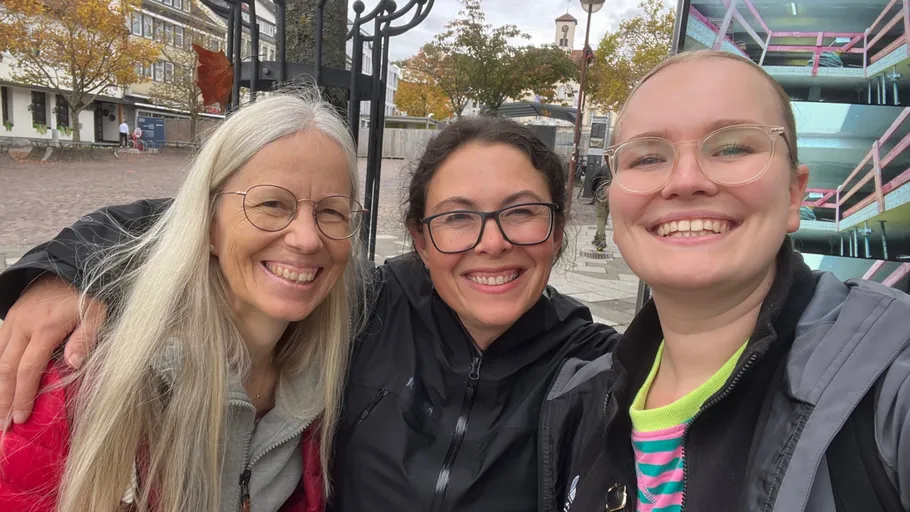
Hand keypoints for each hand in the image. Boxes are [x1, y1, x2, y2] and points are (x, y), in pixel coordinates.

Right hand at [0, 275, 104, 427]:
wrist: (71, 267)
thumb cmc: (88, 294)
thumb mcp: (97, 313)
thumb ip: (85, 338)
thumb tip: (74, 364)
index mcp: (46, 328)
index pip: (27, 369)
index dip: (22, 395)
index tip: (20, 417)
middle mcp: (23, 325)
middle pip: (5, 368)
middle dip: (1, 399)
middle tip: (1, 425)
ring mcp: (13, 320)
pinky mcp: (10, 317)